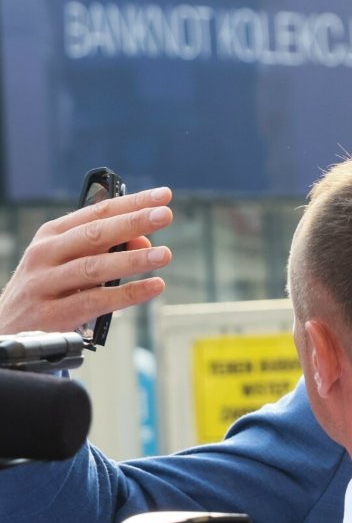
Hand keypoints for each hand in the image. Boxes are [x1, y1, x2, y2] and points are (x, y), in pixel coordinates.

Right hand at [0, 187, 172, 335]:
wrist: (6, 326)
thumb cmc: (47, 287)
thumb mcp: (67, 261)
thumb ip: (105, 248)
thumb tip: (145, 241)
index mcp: (52, 235)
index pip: (96, 213)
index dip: (131, 203)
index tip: (162, 196)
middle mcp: (45, 255)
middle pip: (94, 235)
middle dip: (132, 223)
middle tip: (164, 215)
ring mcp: (45, 284)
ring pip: (94, 268)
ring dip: (133, 260)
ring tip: (164, 254)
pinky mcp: (52, 315)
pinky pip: (95, 301)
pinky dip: (128, 294)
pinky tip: (154, 287)